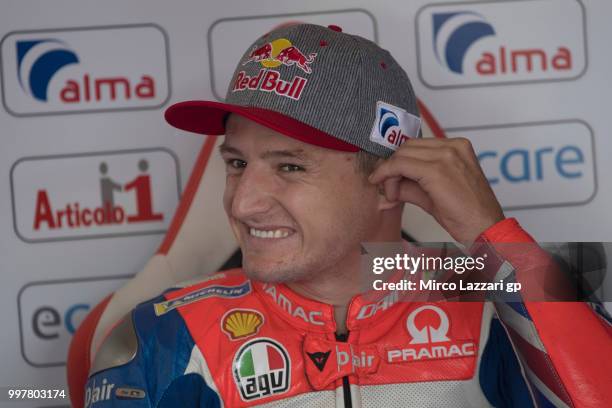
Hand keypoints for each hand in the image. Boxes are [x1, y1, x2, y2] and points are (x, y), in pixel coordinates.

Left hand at [369, 137, 504, 242]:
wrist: (485, 228)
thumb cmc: (467, 215)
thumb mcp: (434, 192)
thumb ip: (411, 183)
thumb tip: (389, 182)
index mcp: (457, 147)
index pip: (416, 146)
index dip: (398, 161)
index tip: (387, 176)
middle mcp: (453, 146)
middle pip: (407, 147)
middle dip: (391, 167)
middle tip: (388, 189)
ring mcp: (446, 155)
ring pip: (401, 154)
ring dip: (389, 174)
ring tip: (393, 195)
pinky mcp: (436, 169)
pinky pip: (400, 165)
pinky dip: (388, 176)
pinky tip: (390, 193)